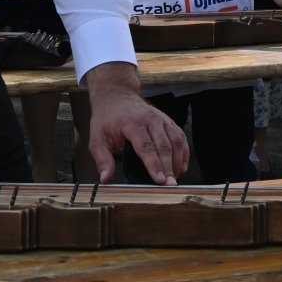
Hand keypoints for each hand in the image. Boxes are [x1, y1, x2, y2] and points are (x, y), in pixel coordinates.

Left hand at [84, 63, 189, 183]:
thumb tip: (106, 179)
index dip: (154, 165)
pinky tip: (183, 165)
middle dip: (169, 167)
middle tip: (171, 185)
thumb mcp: (97, 139)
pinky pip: (180, 136)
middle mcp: (150, 119)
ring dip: (178, 160)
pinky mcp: (168, 120)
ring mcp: (161, 118)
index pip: (146, 147)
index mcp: (132, 123)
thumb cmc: (107, 119)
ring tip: (176, 178)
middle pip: (164, 145)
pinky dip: (184, 152)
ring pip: (176, 140)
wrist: (117, 96)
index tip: (160, 180)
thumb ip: (103, 160)